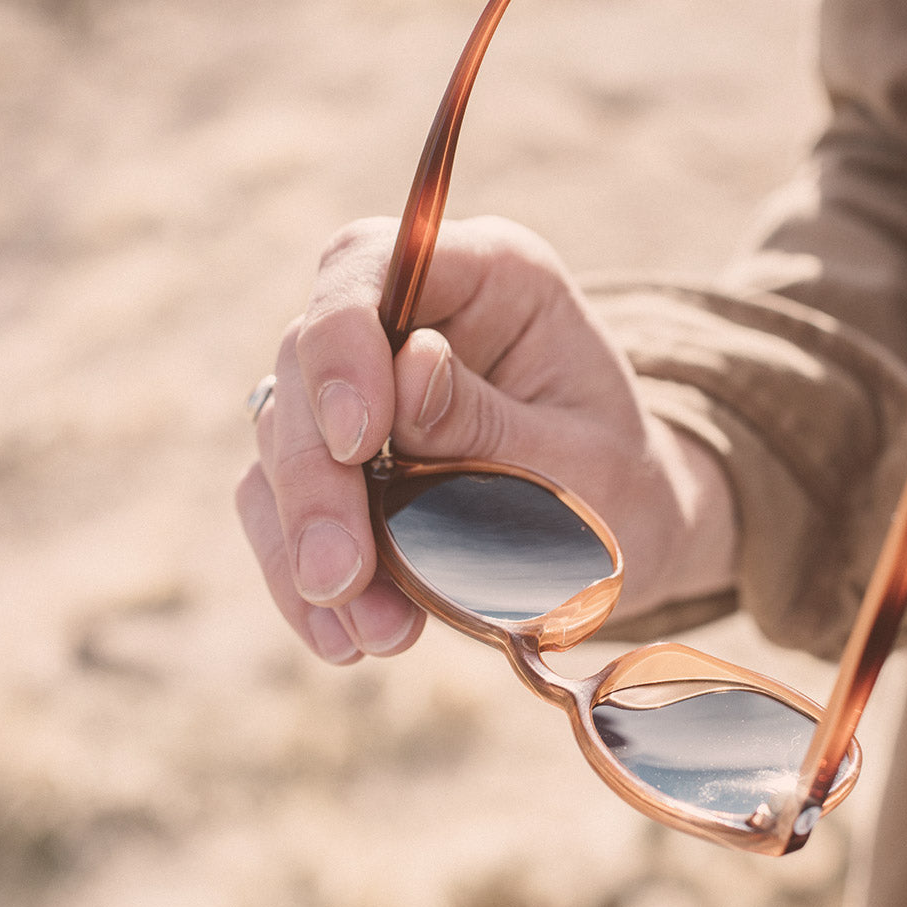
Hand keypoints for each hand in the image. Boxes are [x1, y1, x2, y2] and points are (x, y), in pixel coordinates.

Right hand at [236, 215, 735, 663]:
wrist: (625, 542)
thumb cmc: (622, 487)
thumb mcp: (587, 461)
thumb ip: (495, 419)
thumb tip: (408, 368)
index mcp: (490, 276)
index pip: (372, 266)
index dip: (344, 344)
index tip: (358, 441)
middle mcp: (411, 316)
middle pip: (307, 360)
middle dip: (315, 477)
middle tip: (342, 574)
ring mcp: (362, 388)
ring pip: (281, 441)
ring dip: (307, 542)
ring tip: (375, 632)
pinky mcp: (334, 462)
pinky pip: (281, 509)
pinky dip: (301, 579)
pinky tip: (345, 640)